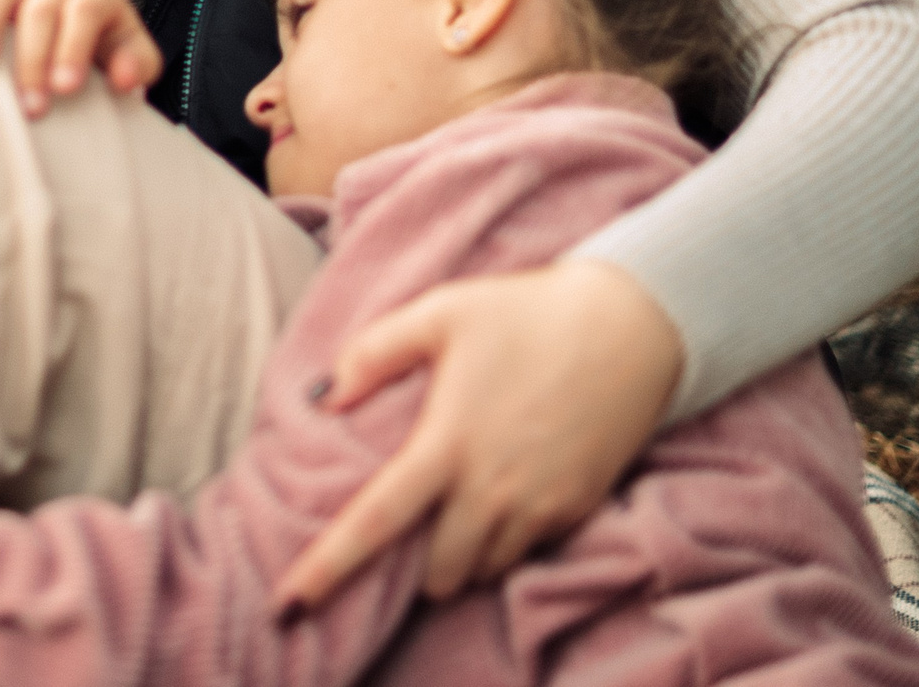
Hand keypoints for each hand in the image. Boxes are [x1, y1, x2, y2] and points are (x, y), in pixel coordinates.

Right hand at [0, 0, 161, 116]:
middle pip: (42, 8)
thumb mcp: (134, 61)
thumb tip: (122, 77)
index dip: (74, 47)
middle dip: (35, 58)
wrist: (83, 44)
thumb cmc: (106, 56)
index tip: (65, 88)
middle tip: (31, 106)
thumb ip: (137, 65)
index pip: (85, 10)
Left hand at [272, 259, 681, 611]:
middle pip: (437, 572)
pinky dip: (507, 542)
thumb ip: (375, 352)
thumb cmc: (526, 313)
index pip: (375, 522)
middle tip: (417, 526)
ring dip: (463, 557)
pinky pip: (527, 554)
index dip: (328, 568)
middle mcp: (491, 490)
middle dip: (417, 567)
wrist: (631, 326)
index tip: (288, 606)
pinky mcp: (576, 510)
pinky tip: (508, 497)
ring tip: (463, 508)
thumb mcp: (441, 311)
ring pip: (483, 570)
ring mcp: (539, 507)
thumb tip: (326, 396)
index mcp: (446, 444)